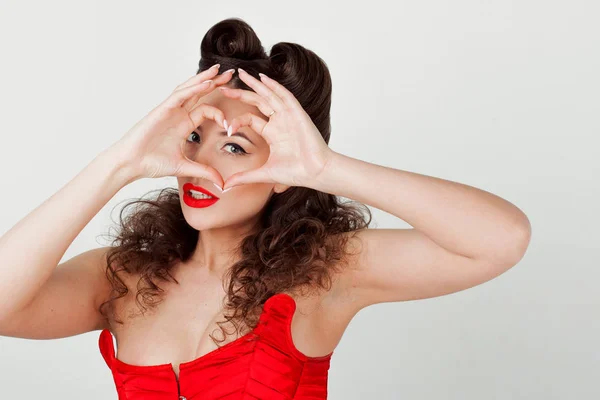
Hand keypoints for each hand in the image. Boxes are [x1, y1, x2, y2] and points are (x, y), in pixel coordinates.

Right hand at [113, 64, 234, 186]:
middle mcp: (178, 114)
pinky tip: (206, 82)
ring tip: (219, 70)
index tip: (230, 125)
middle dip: (215, 83)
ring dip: (204, 78)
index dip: (220, 114)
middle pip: (199, 93)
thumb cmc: (151, 163)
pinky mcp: (162, 109)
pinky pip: (180, 95)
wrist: (131, 164)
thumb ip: (204, 171)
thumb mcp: (184, 167)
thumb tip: (222, 183)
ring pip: (189, 89)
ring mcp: (170, 110)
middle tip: (231, 75)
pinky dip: (193, 88)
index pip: (206, 111)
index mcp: (184, 124)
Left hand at [217, 68, 333, 190]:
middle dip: (241, 94)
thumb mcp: (264, 174)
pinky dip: (274, 86)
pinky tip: (262, 78)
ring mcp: (288, 116)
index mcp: (272, 133)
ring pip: (269, 95)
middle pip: (257, 102)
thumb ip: (244, 177)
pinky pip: (284, 96)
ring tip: (241, 73)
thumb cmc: (296, 172)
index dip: (237, 121)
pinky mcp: (297, 113)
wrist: (316, 172)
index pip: (250, 119)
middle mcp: (280, 122)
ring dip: (255, 84)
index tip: (226, 127)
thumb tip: (225, 186)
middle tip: (224, 87)